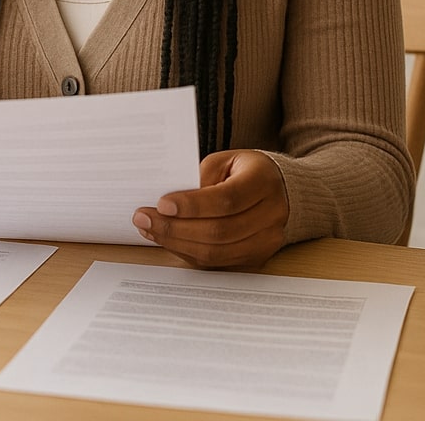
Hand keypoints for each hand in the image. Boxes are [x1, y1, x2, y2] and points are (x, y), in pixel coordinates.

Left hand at [132, 149, 288, 268]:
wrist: (280, 191)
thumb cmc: (245, 172)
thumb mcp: (225, 162)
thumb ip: (200, 178)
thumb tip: (167, 205)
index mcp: (263, 182)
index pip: (227, 199)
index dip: (192, 205)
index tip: (162, 204)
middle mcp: (271, 215)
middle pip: (219, 231)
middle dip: (175, 228)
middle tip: (144, 218)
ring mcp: (266, 241)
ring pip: (216, 252)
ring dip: (176, 243)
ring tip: (150, 229)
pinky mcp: (256, 258)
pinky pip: (216, 262)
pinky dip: (188, 253)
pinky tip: (168, 240)